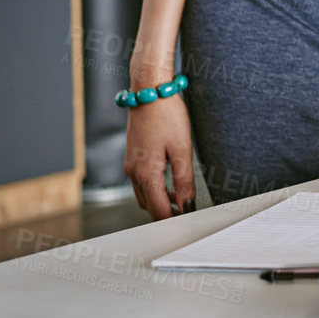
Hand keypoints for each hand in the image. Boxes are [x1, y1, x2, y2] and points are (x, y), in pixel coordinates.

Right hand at [124, 95, 195, 218]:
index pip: (158, 210)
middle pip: (149, 206)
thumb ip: (184, 181)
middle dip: (166, 214)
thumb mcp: (182, 149)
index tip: (187, 226)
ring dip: (160, 202)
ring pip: (144, 195)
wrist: (149, 91)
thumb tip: (186, 205)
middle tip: (188, 215)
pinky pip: (141, 182)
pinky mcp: (132, 157)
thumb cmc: (167, 116)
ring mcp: (130, 165)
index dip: (173, 221)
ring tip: (183, 200)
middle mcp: (133, 172)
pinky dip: (155, 189)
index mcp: (145, 173)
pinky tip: (171, 183)